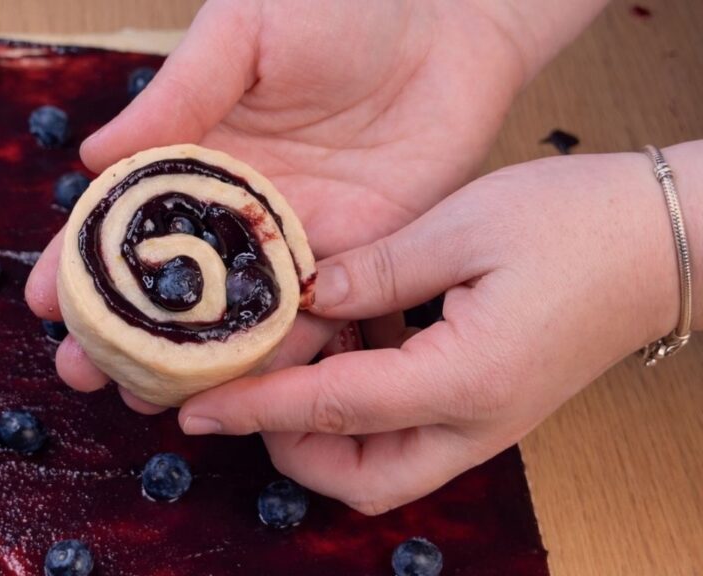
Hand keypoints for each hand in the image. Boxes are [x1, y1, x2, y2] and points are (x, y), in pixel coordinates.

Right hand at [26, 0, 539, 409]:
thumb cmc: (339, 7)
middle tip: (82, 374)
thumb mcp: (242, 31)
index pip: (127, 219)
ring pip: (231, 318)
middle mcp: (239, 209)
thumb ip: (178, 93)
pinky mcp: (355, 260)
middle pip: (170, 284)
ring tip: (140, 400)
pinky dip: (274, 360)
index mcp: (200, 155)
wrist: (447, 21)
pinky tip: (234, 396)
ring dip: (186, 365)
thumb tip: (93, 156)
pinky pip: (311, 320)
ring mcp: (294, 241)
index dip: (82, 261)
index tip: (45, 303)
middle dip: (122, 332)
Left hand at [177, 144, 702, 513]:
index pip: (331, 411)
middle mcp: (473, 424)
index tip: (194, 408)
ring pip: (381, 467)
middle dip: (288, 445)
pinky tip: (348, 339)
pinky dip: (360, 409)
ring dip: (323, 432)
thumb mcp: (463, 226)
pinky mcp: (486, 407)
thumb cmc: (575, 223)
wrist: (662, 241)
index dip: (254, 409)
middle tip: (251, 381)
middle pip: (357, 477)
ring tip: (297, 354)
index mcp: (463, 381)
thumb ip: (375, 272)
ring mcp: (485, 425)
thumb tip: (305, 299)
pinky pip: (407, 434)